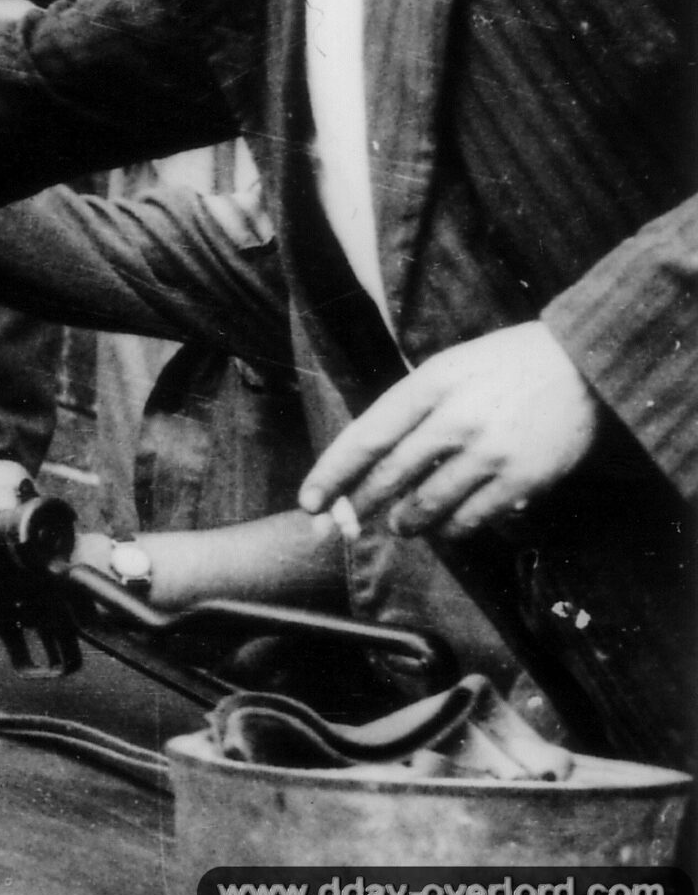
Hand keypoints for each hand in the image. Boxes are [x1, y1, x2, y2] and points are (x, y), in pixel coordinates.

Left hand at [297, 322, 600, 539]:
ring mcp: (489, 451)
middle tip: (347, 523)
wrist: (584, 365)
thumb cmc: (506, 366)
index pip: (365, 438)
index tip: (309, 501)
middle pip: (389, 476)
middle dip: (360, 507)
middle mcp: (454, 418)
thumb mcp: (448, 367)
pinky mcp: (523, 478)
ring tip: (400, 526)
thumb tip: (370, 460)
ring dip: (405, 523)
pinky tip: (445, 528)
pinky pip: (472, 518)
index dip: (332, 474)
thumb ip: (412, 408)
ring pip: (427, 505)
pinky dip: (451, 529)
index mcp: (428, 384)